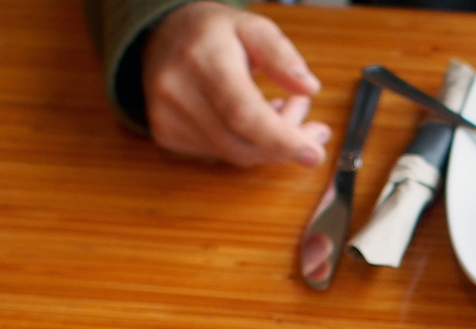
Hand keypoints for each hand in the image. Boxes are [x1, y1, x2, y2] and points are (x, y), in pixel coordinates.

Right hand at [142, 1, 331, 166]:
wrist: (161, 35)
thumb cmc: (213, 33)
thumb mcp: (252, 26)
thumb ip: (281, 54)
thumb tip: (309, 86)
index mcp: (203, 58)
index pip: (244, 113)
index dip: (281, 139)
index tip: (314, 154)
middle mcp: (178, 90)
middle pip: (243, 142)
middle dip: (286, 145)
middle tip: (314, 131)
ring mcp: (167, 116)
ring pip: (235, 154)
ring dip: (270, 146)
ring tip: (283, 114)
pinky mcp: (166, 134)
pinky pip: (221, 155)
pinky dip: (248, 147)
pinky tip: (255, 124)